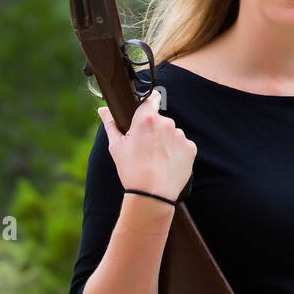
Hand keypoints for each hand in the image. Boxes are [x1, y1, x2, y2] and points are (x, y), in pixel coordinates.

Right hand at [97, 88, 196, 202]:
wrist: (152, 195)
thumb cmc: (132, 170)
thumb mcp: (116, 147)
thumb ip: (110, 124)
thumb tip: (102, 110)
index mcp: (147, 118)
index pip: (152, 98)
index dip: (149, 102)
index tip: (147, 107)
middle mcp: (167, 123)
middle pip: (160, 120)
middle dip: (154, 129)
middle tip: (145, 147)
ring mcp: (180, 136)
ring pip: (172, 133)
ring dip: (166, 141)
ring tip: (156, 159)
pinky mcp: (190, 148)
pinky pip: (182, 145)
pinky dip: (176, 152)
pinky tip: (166, 164)